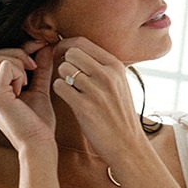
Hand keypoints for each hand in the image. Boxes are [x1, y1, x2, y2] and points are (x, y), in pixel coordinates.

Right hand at [0, 39, 57, 150]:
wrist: (39, 145)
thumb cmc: (38, 124)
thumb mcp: (38, 89)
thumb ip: (40, 69)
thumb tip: (45, 46)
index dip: (17, 50)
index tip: (37, 50)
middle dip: (17, 52)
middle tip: (34, 66)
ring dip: (18, 62)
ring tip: (29, 80)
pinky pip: (5, 66)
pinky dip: (19, 72)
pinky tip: (25, 88)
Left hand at [52, 38, 147, 163]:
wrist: (128, 145)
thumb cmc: (120, 116)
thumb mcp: (120, 84)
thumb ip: (103, 67)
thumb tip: (80, 51)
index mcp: (116, 66)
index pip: (82, 42)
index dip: (66, 46)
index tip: (63, 55)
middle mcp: (107, 75)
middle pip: (71, 52)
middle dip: (64, 62)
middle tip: (65, 74)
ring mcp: (96, 90)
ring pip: (63, 68)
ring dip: (61, 78)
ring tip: (70, 89)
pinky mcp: (85, 107)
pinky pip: (60, 86)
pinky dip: (59, 90)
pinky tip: (68, 98)